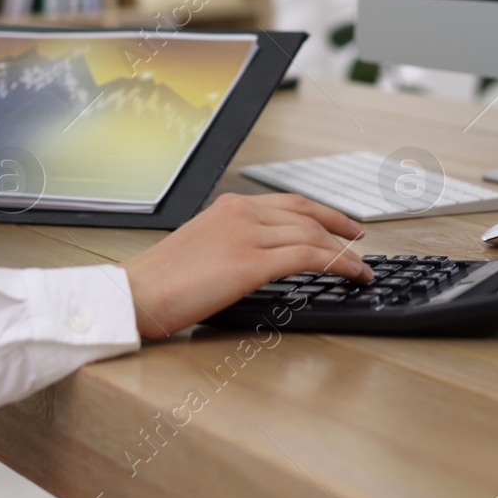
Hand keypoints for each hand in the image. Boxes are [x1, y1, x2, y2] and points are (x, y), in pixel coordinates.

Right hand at [120, 192, 374, 339]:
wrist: (135, 294)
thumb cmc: (159, 282)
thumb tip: (257, 257)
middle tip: (360, 238)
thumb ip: (229, 242)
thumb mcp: (199, 247)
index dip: (321, 213)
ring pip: (312, 235)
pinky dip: (338, 263)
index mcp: (227, 206)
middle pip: (306, 213)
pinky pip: (309, 257)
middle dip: (339, 225)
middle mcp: (240, 213)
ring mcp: (246, 235)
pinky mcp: (250, 263)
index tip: (339, 224)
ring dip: (344, 251)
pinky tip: (352, 274)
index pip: (287, 203)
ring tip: (361, 268)